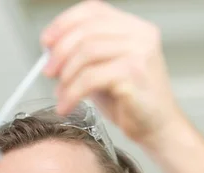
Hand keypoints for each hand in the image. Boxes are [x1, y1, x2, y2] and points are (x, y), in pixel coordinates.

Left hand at [42, 0, 182, 146]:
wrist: (157, 128)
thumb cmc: (132, 102)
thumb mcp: (104, 70)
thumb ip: (83, 55)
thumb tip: (50, 51)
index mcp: (133, 28)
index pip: (93, 10)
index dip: (64, 23)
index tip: (46, 42)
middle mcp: (139, 35)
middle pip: (86, 31)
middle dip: (59, 53)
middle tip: (48, 72)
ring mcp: (139, 53)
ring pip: (86, 53)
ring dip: (65, 76)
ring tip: (61, 94)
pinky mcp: (134, 75)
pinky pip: (90, 78)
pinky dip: (72, 93)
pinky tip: (67, 104)